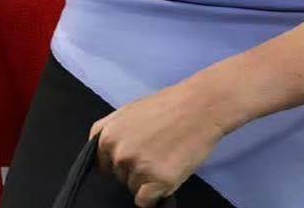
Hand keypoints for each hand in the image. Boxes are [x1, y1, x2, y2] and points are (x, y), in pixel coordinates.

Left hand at [88, 81, 227, 207]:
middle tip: (157, 148)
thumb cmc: (169, 105)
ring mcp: (138, 169)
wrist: (201, 105)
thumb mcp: (131, 110)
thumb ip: (113, 132)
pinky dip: (157, 192)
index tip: (136, 152)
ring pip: (134, 188)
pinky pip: (146, 201)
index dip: (120, 160)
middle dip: (135, 168)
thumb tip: (103, 155)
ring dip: (148, 179)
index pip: (102, 164)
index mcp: (107, 135)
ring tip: (167, 155)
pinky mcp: (158, 182)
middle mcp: (119, 154)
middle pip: (119, 176)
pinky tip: (169, 170)